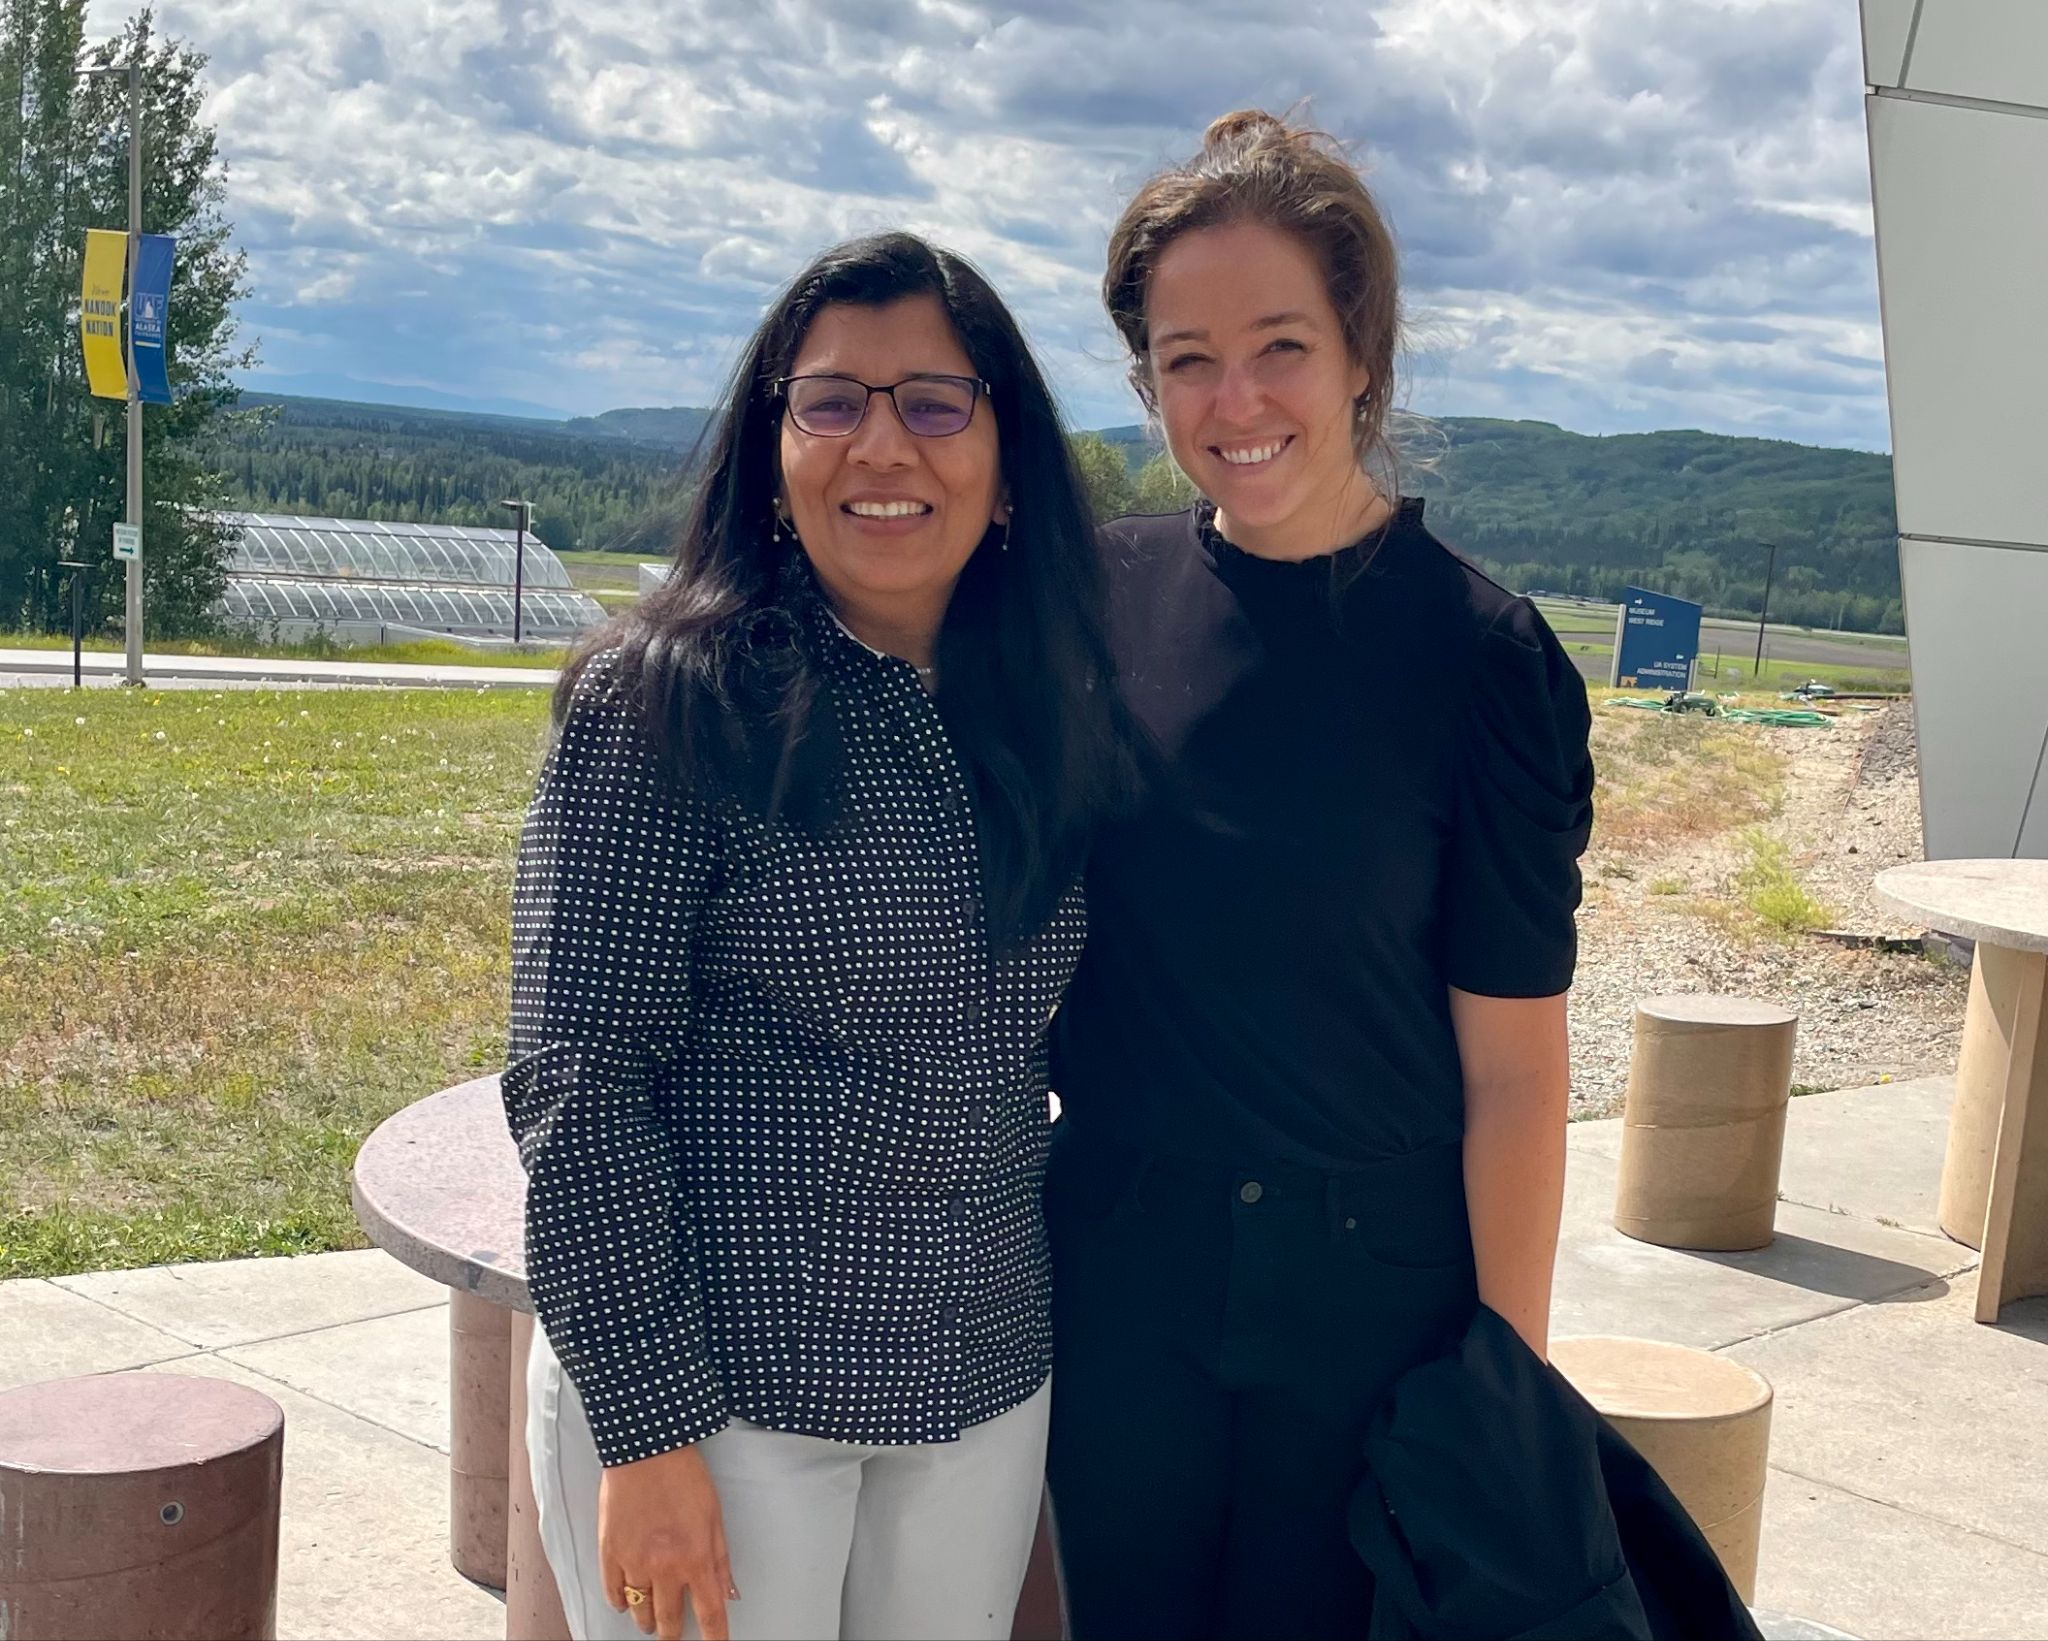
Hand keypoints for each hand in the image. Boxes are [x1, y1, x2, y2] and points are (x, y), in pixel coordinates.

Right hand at [598, 1444, 738, 1639]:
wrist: (646, 1451)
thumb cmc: (685, 1477)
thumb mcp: (715, 1516)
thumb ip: (720, 1559)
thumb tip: (728, 1592)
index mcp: (696, 1558)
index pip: (709, 1612)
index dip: (715, 1637)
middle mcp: (664, 1567)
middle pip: (669, 1621)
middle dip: (674, 1634)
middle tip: (675, 1636)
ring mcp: (634, 1562)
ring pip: (639, 1612)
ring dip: (647, 1621)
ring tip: (651, 1623)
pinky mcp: (610, 1552)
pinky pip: (613, 1592)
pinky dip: (620, 1602)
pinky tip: (626, 1602)